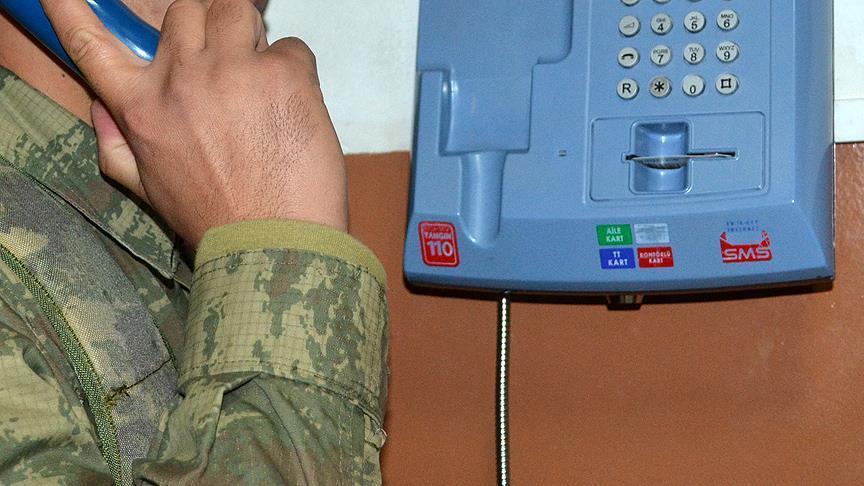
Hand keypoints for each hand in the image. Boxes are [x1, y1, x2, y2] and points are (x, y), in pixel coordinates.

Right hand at [41, 0, 347, 247]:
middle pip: (186, 12)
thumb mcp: (148, 188)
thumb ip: (117, 143)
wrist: (274, 243)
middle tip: (229, 67)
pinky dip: (294, 69)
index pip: (92, 46)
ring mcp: (232, 70)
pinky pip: (290, 45)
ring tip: (263, 80)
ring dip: (250, 35)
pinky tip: (292, 109)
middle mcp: (181, 80)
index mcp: (142, 109)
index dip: (68, 10)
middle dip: (208, 30)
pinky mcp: (281, 72)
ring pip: (236, 10)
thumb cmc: (217, 219)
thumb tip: (101, 106)